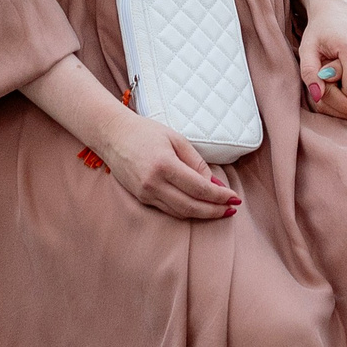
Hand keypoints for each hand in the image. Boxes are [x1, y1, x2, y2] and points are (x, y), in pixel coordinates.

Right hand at [99, 114, 239, 219]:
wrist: (112, 135)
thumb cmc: (145, 132)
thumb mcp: (176, 139)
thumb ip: (196, 162)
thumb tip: (214, 184)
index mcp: (165, 165)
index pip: (199, 188)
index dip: (219, 196)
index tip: (234, 198)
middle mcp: (153, 183)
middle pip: (191, 206)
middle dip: (214, 210)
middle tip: (231, 209)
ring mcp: (145, 193)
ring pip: (180, 212)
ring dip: (202, 215)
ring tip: (219, 211)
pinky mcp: (140, 198)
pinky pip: (168, 210)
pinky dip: (186, 211)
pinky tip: (199, 208)